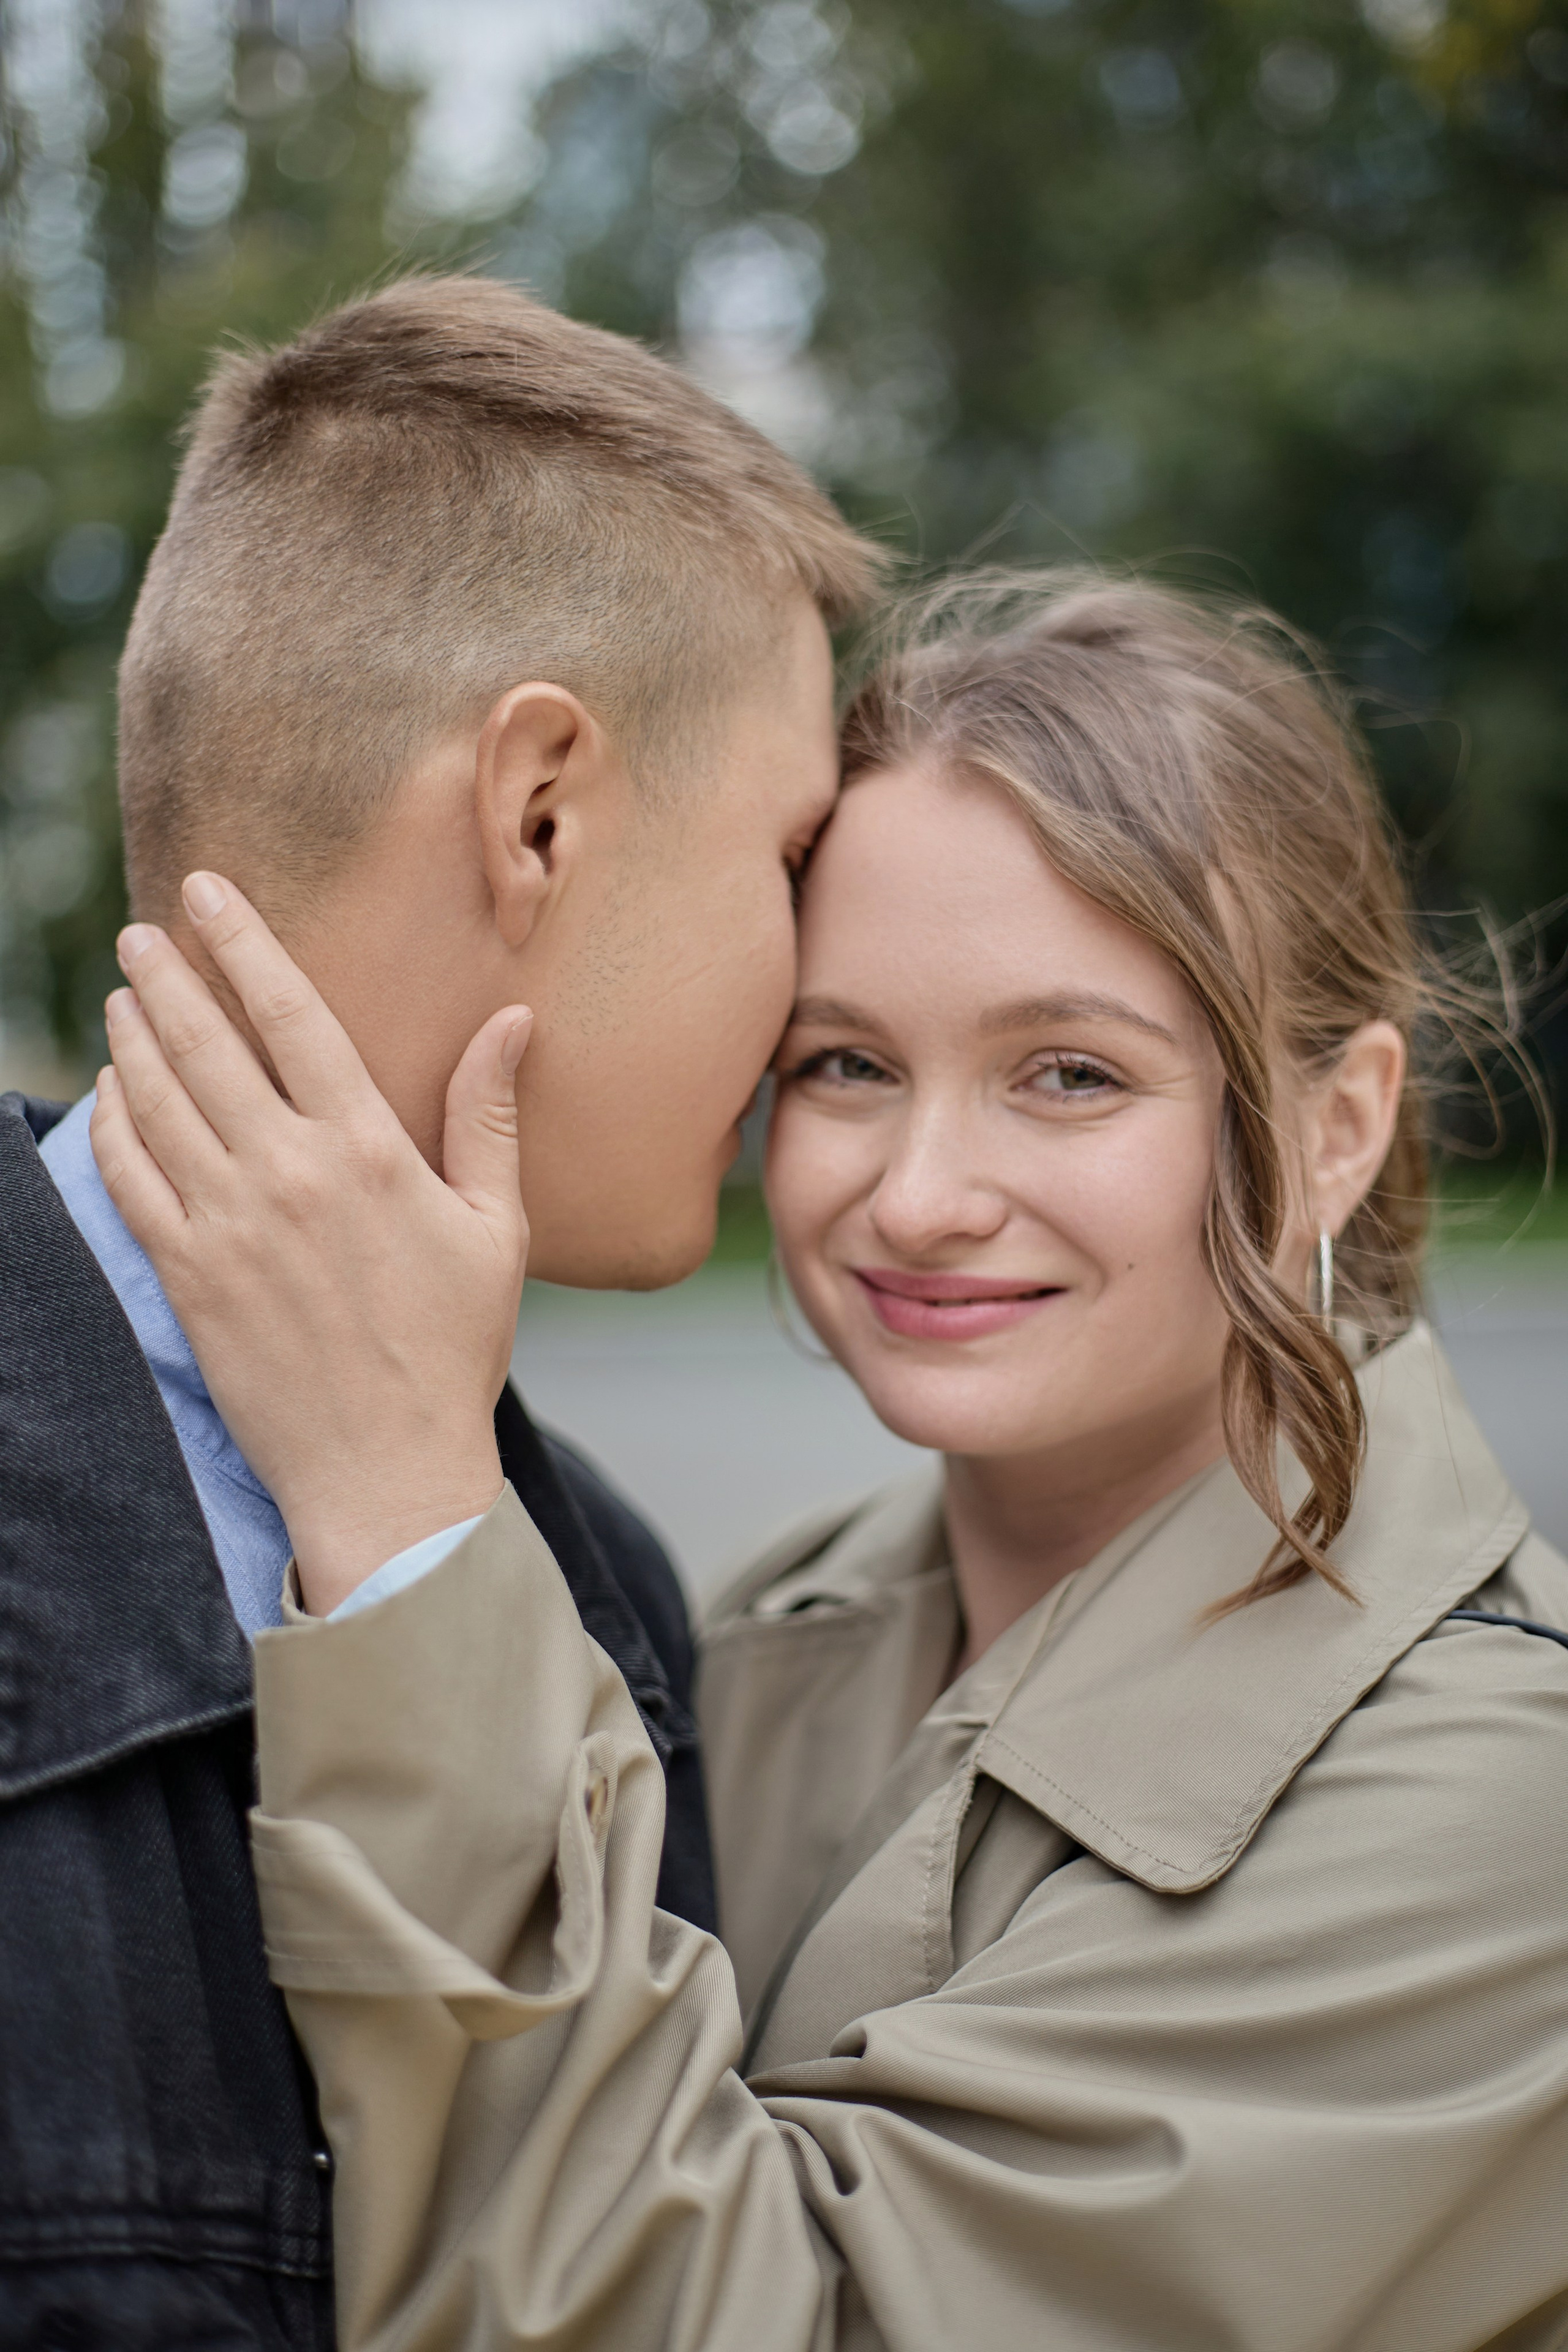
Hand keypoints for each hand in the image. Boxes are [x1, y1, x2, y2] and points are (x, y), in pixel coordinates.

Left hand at [90, 874, 532, 1614]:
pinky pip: (130, 1180)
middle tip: (141, 932)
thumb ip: (487, 1117)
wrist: (388, 1469)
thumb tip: (511, 1020)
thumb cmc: (454, 1350)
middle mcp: (286, 1174)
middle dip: (166, 975)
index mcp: (366, 1150)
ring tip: (124, 997)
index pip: (291, 1014)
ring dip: (132, 1038)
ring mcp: (226, 1226)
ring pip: (156, 1102)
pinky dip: (111, 1126)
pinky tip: (110, 1095)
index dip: (242, 941)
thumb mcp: (495, 1228)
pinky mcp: (187, 1277)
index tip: (204, 891)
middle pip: (205, 1043)